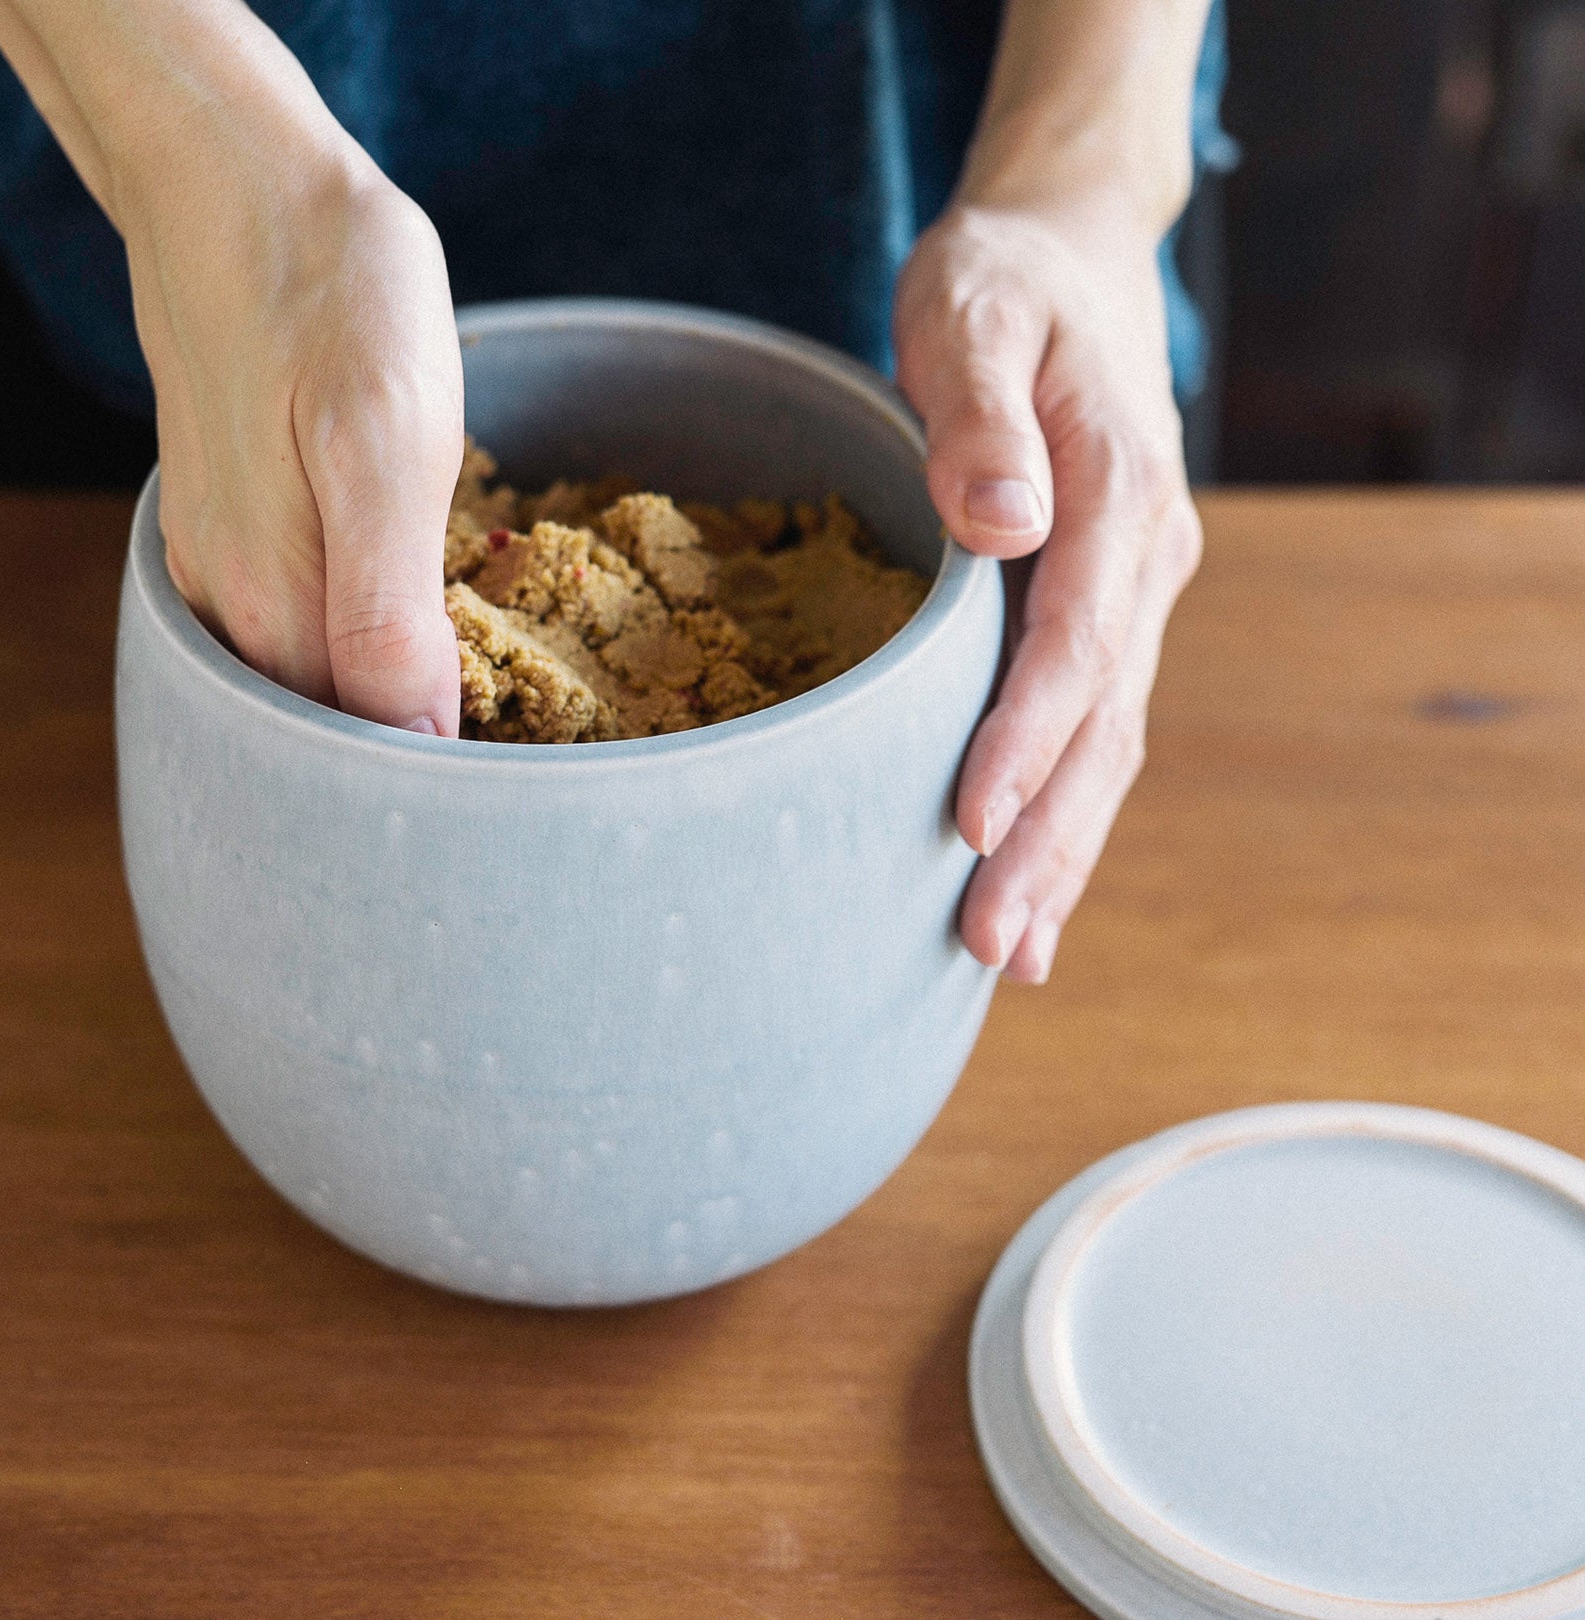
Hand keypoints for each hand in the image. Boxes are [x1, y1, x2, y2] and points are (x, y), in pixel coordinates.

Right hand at [121, 109, 462, 733]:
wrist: (240, 176)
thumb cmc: (328, 292)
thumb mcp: (382, 444)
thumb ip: (384, 610)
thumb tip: (414, 742)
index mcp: (279, 606)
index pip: (361, 757)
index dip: (439, 790)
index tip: (521, 798)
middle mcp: (239, 609)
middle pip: (330, 740)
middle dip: (417, 768)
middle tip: (522, 768)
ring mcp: (229, 569)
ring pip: (315, 689)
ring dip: (395, 713)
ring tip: (492, 724)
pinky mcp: (238, 529)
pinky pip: (303, 629)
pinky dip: (365, 653)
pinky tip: (421, 638)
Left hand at [894, 197, 1202, 982]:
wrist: (1066, 261)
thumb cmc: (1001, 284)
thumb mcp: (972, 310)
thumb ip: (981, 411)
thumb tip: (1004, 522)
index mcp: (1117, 487)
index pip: (1076, 638)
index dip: (1027, 736)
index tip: (970, 823)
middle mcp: (1143, 556)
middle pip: (1105, 720)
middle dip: (1047, 836)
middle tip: (990, 942)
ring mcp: (1133, 590)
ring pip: (1111, 743)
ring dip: (1062, 849)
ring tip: (1011, 952)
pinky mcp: (1105, 610)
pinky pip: (1096, 725)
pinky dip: (1067, 811)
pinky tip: (1036, 888)